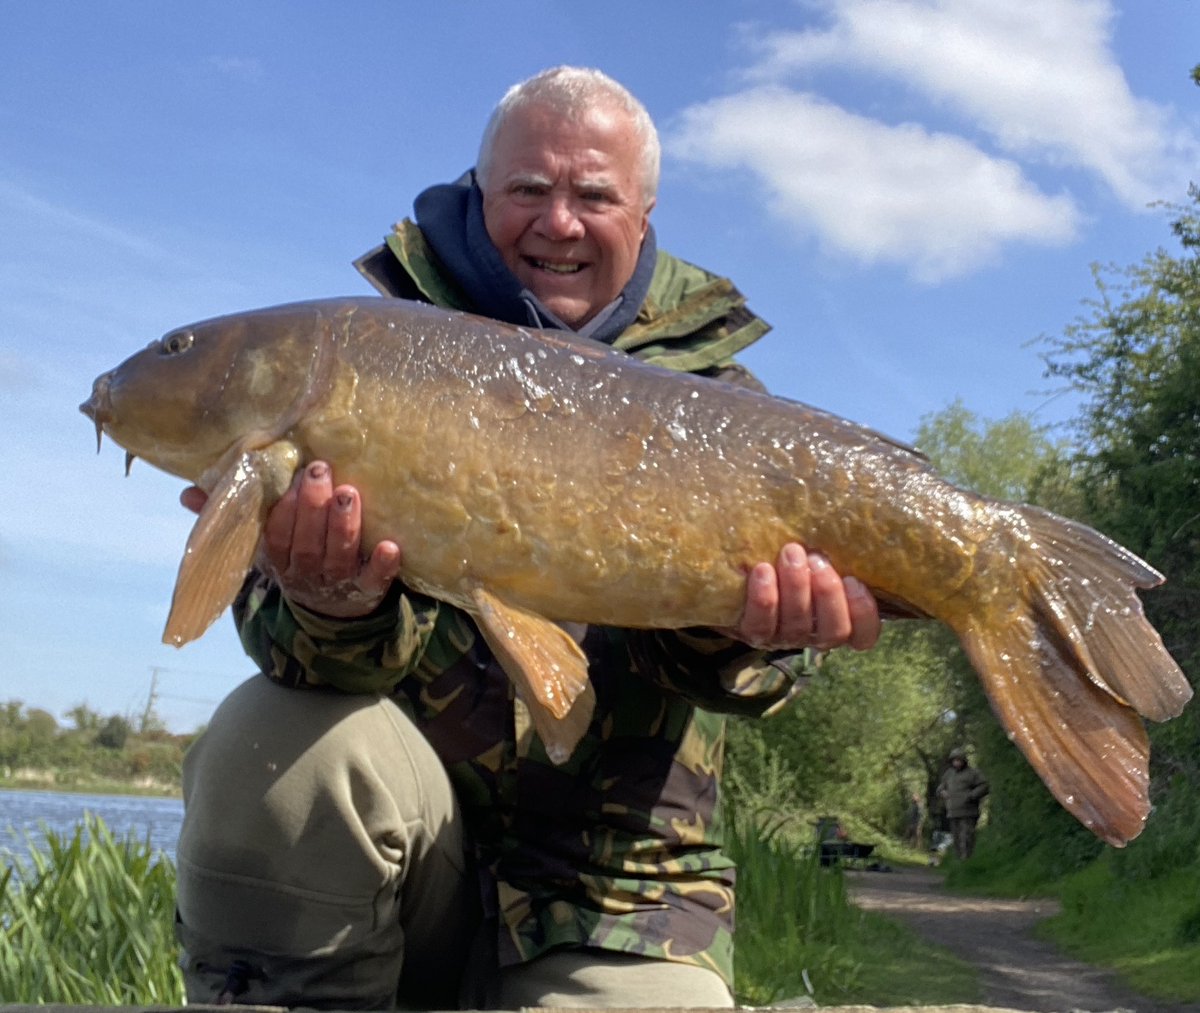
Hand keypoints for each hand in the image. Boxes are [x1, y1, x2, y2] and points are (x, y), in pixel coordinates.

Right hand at [180, 460, 401, 617]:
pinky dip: (382, 565)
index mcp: (277, 560)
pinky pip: (375, 581)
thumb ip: (229, 516)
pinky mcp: (368, 590)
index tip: (292, 478)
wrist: (331, 609)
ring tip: (349, 494)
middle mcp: (305, 574)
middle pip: (307, 545)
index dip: (283, 511)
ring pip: (338, 557)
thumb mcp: (261, 543)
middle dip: (313, 509)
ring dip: (344, 527)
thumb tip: (187, 492)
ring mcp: (337, 584)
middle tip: (321, 471)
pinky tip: (391, 546)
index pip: (276, 538)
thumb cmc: (295, 557)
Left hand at [722, 543, 879, 651]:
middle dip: (828, 595)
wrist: (736, 568)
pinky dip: (763, 599)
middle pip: (833, 631)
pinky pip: (760, 625)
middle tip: (817, 559)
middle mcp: (814, 633)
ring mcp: (783, 636)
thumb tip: (870, 492)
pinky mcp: (752, 632)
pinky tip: (762, 570)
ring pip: (797, 626)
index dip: (864, 614)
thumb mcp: (819, 548)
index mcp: (839, 616)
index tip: (855, 580)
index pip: (864, 635)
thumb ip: (838, 541)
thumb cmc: (793, 551)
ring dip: (796, 589)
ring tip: (791, 553)